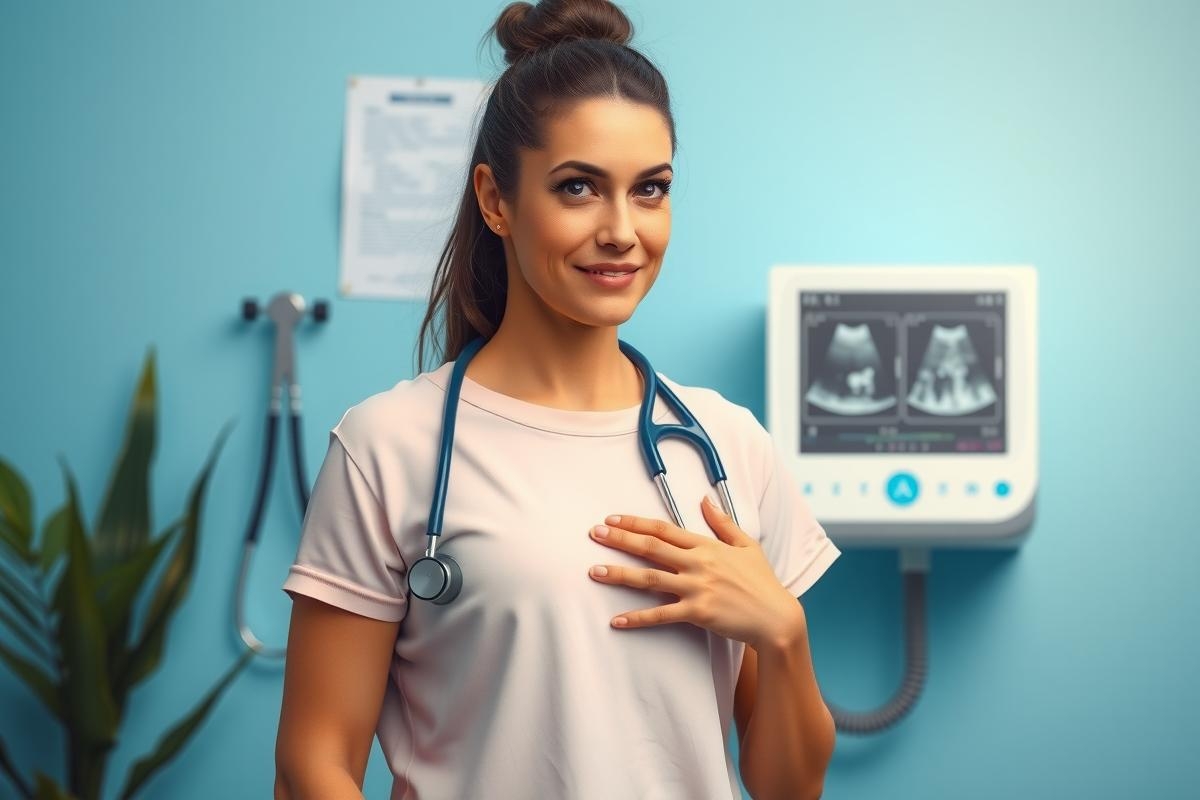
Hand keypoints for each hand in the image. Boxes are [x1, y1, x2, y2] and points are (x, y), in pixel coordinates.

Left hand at [587, 496, 806, 650]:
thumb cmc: (762, 582)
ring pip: (650, 579)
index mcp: (706, 546)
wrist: (776, 617)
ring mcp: (697, 588)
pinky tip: (616, 620)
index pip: (664, 529)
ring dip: (620, 574)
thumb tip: (705, 499)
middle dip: (620, 540)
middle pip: (651, 548)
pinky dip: (637, 618)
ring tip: (595, 571)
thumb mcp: (747, 544)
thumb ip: (722, 522)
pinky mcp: (698, 613)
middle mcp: (698, 564)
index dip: (636, 523)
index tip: (613, 519)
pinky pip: (661, 615)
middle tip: (594, 534)